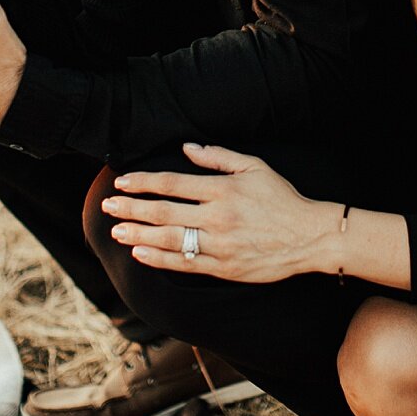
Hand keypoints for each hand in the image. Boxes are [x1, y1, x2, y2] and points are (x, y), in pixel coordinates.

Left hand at [102, 143, 341, 282]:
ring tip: (116, 231)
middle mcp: (218, 217)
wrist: (308, 236)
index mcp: (223, 189)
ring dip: (138, 235)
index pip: (172, 184)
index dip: (143, 183)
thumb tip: (187, 148)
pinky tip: (141, 254)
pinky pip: (185, 264)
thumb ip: (219, 157)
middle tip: (107, 207)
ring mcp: (219, 245)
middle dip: (131, 209)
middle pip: (164, 212)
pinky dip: (160, 260)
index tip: (122, 182)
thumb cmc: (281, 198)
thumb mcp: (254, 166)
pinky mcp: (224, 268)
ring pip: (169, 240)